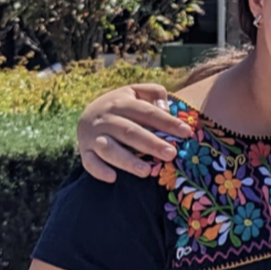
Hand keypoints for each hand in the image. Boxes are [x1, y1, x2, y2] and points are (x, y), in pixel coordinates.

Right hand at [77, 83, 191, 182]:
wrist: (88, 113)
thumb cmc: (123, 104)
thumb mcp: (137, 91)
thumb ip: (155, 93)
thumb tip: (166, 109)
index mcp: (122, 102)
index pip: (148, 113)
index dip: (168, 122)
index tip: (186, 133)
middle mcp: (106, 118)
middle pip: (131, 132)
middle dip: (152, 144)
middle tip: (171, 154)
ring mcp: (93, 136)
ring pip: (110, 149)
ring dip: (127, 161)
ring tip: (147, 171)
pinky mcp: (84, 150)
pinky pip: (89, 163)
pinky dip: (99, 171)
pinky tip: (113, 178)